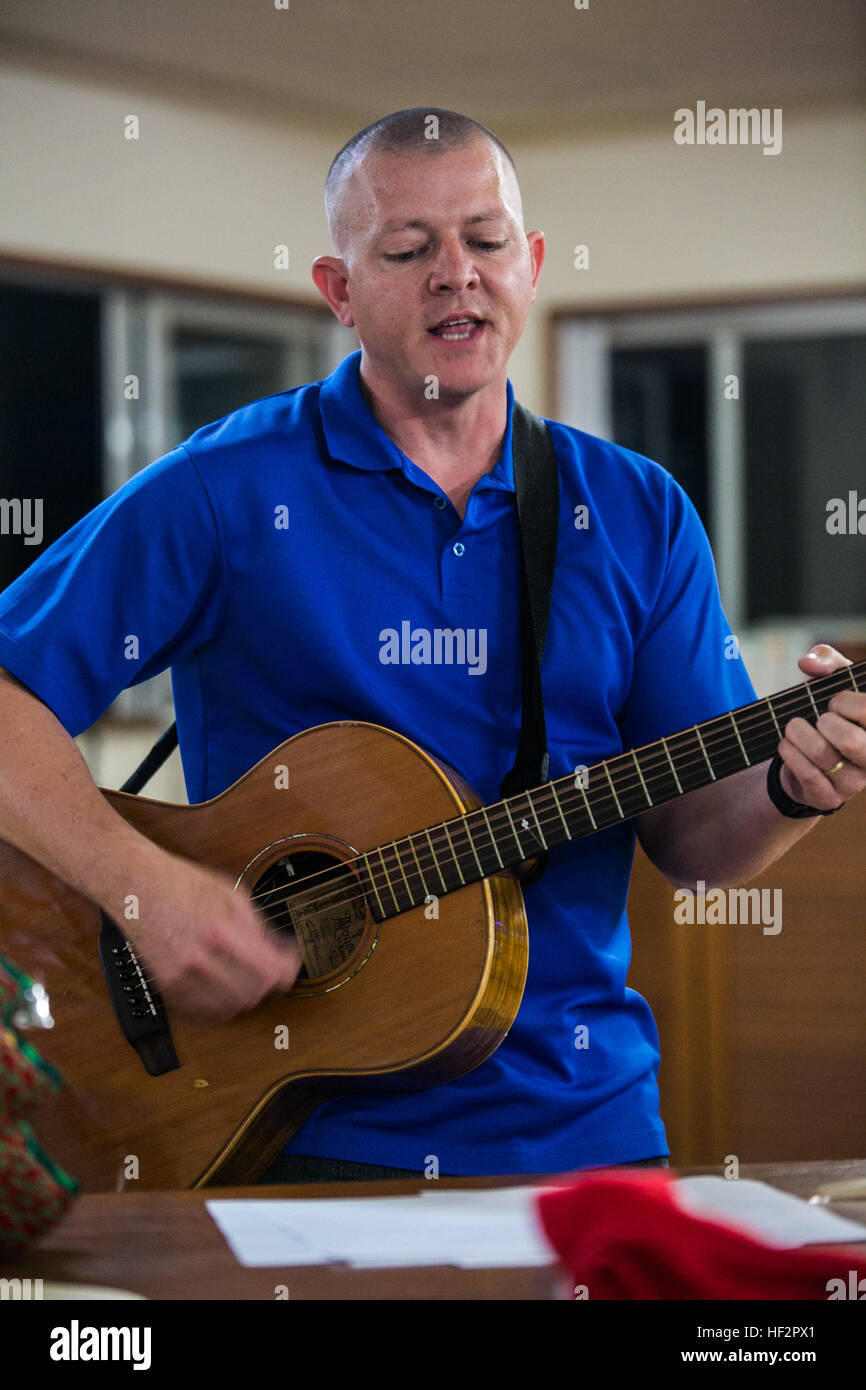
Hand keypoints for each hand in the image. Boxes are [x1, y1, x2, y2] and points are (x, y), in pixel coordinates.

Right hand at [104, 846, 302, 1020]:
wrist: (137, 888)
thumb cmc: (182, 884)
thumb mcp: (233, 895)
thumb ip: (259, 927)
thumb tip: (281, 950)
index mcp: (223, 933)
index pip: (273, 972)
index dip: (289, 969)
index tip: (291, 962)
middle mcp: (202, 961)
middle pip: (256, 992)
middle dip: (269, 980)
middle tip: (270, 966)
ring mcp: (183, 978)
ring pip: (233, 1007)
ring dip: (247, 994)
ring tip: (247, 976)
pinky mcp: (168, 987)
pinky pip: (205, 1012)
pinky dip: (222, 1004)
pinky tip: (225, 987)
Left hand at [777, 644, 865, 811]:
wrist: (806, 758)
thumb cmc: (829, 715)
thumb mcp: (832, 684)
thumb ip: (828, 662)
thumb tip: (808, 664)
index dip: (845, 702)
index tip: (834, 702)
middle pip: (851, 740)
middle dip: (825, 722)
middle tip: (818, 719)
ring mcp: (854, 782)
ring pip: (824, 755)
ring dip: (799, 735)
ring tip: (793, 728)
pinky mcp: (829, 798)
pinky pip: (808, 775)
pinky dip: (790, 754)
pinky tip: (785, 745)